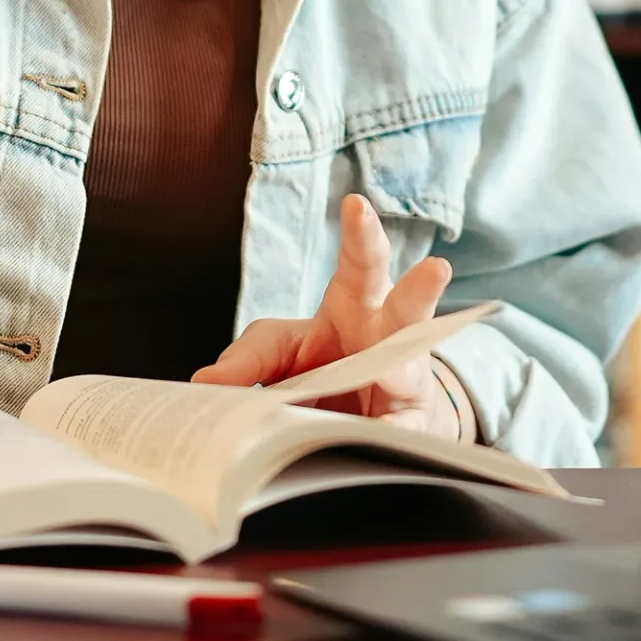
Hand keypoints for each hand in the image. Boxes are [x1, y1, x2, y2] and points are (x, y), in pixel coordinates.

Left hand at [192, 192, 465, 439]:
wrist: (358, 420)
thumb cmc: (323, 368)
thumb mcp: (279, 351)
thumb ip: (246, 359)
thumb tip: (205, 381)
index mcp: (356, 304)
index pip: (360, 262)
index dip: (360, 234)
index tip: (356, 205)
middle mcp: (388, 336)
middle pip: (407, 307)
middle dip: (420, 288)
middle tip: (435, 270)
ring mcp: (404, 380)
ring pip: (410, 369)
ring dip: (403, 370)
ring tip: (392, 373)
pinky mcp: (407, 424)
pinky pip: (401, 430)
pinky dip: (388, 434)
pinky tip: (381, 435)